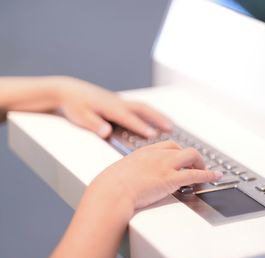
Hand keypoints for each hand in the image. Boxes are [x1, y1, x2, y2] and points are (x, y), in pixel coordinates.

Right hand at [44, 141, 221, 257]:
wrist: (111, 191)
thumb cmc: (110, 186)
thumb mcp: (119, 174)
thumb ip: (128, 174)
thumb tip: (126, 182)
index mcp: (144, 153)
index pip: (166, 145)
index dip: (176, 152)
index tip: (180, 158)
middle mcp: (156, 155)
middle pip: (180, 148)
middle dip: (190, 157)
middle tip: (194, 166)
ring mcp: (165, 165)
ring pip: (191, 156)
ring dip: (201, 164)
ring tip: (205, 172)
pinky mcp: (171, 179)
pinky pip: (195, 174)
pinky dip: (208, 175)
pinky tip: (215, 177)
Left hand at [56, 76, 170, 137]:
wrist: (68, 90)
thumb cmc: (74, 105)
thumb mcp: (80, 116)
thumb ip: (94, 124)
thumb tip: (106, 132)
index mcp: (110, 107)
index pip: (128, 118)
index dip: (141, 127)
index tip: (153, 135)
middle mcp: (118, 103)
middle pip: (143, 109)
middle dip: (158, 118)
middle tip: (170, 128)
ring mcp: (120, 101)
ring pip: (143, 107)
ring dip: (157, 115)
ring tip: (170, 125)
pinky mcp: (119, 102)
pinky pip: (139, 107)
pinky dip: (150, 113)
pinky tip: (155, 119)